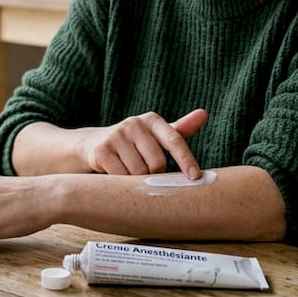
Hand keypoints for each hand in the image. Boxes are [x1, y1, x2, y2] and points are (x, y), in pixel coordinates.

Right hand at [78, 109, 206, 177]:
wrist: (93, 144)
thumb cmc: (134, 143)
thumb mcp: (156, 135)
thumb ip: (180, 130)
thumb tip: (204, 114)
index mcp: (152, 120)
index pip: (175, 140)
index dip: (186, 160)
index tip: (195, 177)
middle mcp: (134, 123)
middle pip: (157, 162)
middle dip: (155, 175)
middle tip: (148, 174)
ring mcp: (116, 135)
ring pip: (139, 172)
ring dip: (138, 181)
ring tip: (131, 174)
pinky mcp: (101, 150)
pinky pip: (121, 176)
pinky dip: (123, 183)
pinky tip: (118, 177)